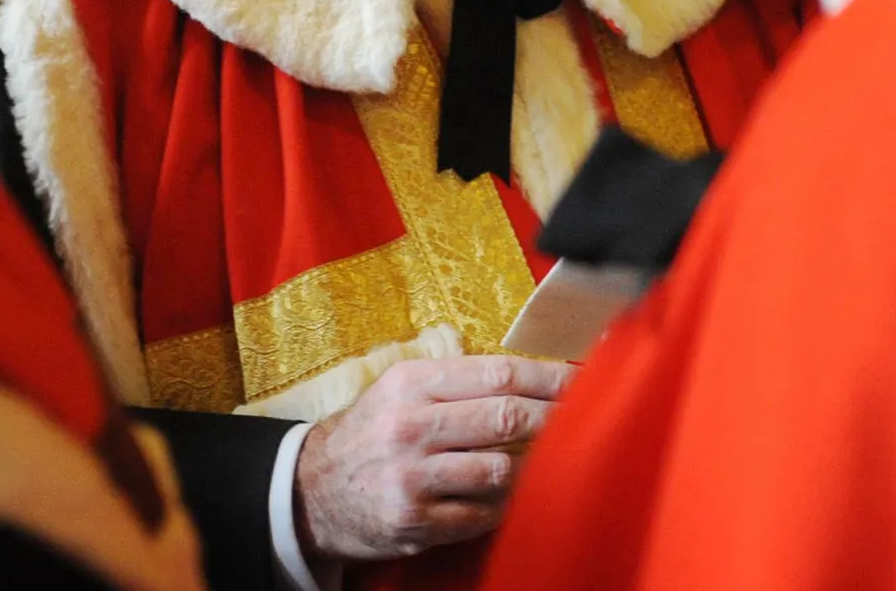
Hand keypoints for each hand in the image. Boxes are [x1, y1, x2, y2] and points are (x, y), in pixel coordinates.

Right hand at [293, 355, 574, 562]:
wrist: (311, 491)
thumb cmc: (372, 432)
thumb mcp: (400, 389)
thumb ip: (456, 380)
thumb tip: (532, 374)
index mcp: (412, 383)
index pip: (498, 373)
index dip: (549, 377)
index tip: (582, 378)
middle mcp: (410, 427)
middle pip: (506, 418)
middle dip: (555, 418)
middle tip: (584, 417)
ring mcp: (412, 478)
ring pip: (501, 471)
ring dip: (533, 467)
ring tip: (548, 460)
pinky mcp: (414, 522)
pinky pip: (482, 514)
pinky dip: (503, 505)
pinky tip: (508, 495)